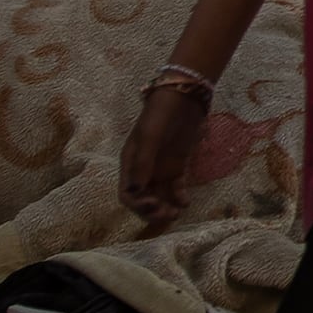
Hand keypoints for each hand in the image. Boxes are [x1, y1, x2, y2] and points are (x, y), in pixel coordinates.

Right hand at [120, 79, 207, 229]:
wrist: (184, 97)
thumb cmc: (161, 114)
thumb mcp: (150, 135)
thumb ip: (143, 161)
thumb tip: (135, 189)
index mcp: (129, 163)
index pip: (127, 194)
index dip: (137, 205)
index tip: (152, 206)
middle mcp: (142, 169)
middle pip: (142, 199)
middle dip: (151, 211)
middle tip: (167, 216)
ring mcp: (160, 168)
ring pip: (158, 196)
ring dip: (165, 208)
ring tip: (177, 213)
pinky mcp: (177, 166)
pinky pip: (175, 188)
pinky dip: (179, 198)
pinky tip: (186, 202)